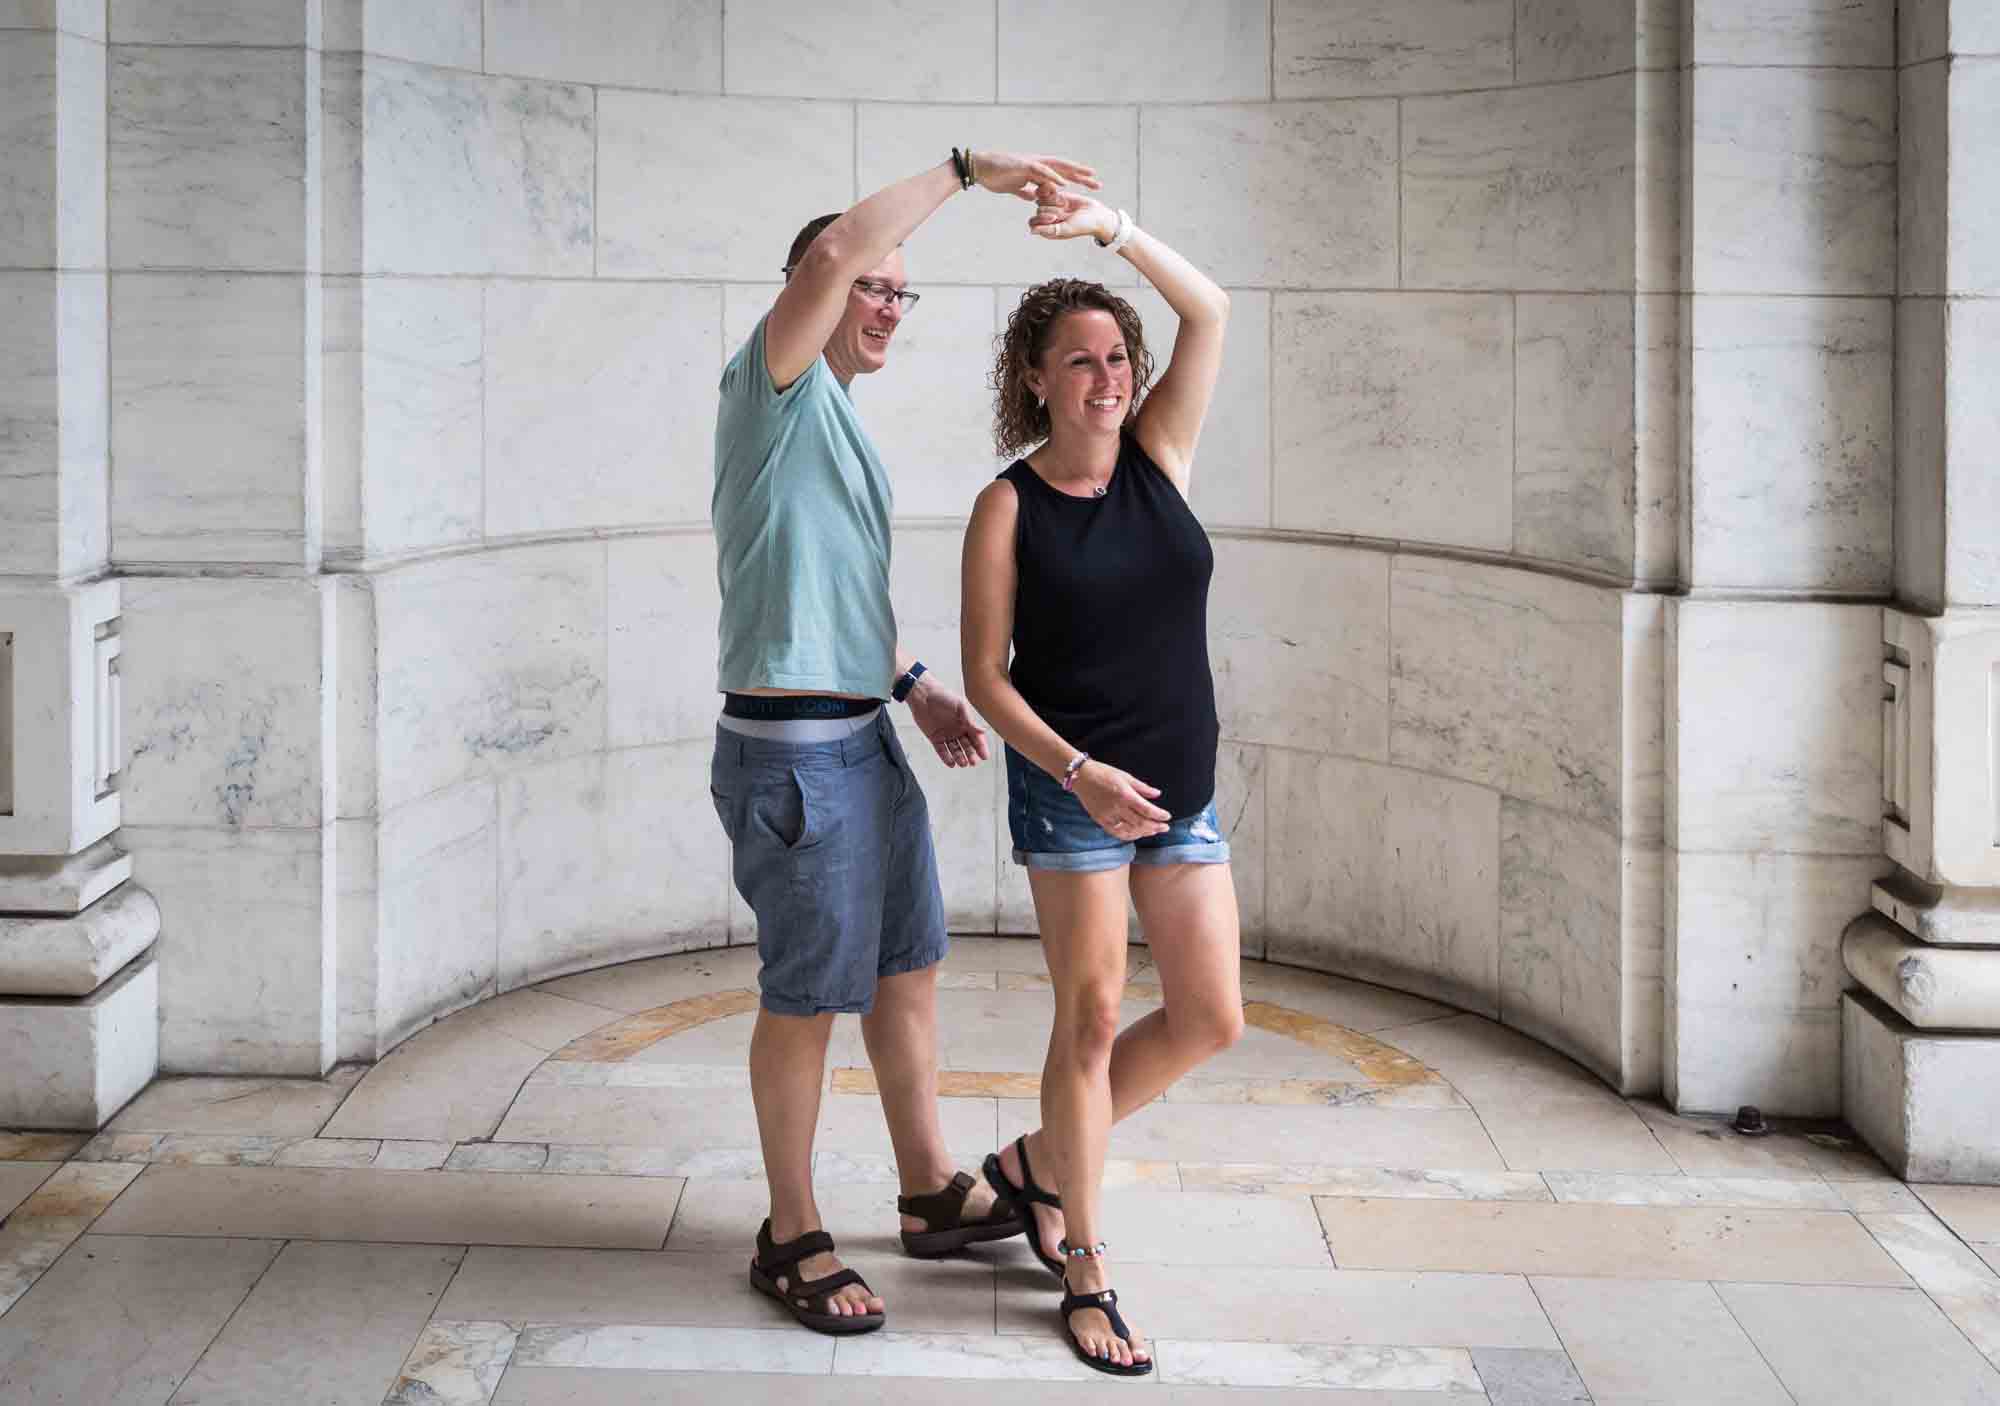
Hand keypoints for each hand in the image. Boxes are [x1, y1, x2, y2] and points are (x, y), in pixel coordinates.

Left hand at [907, 681, 989, 768]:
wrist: (923, 695)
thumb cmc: (943, 696)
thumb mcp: (960, 706)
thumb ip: (970, 720)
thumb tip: (982, 731)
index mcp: (966, 723)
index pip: (976, 738)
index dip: (981, 747)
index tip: (984, 756)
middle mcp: (957, 730)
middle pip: (967, 746)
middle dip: (971, 755)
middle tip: (973, 762)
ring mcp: (946, 735)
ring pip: (955, 750)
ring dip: (960, 758)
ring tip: (963, 763)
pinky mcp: (934, 738)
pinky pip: (942, 751)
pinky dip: (946, 758)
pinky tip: (951, 763)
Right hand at [971, 151, 1100, 202]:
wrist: (980, 169)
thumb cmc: (995, 176)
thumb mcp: (1014, 188)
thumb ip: (1025, 191)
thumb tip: (1033, 197)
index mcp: (1037, 170)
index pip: (1061, 174)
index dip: (1075, 179)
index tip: (1089, 185)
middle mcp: (1038, 164)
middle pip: (1065, 170)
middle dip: (1082, 177)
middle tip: (1098, 183)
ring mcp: (1032, 163)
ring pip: (1058, 167)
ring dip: (1074, 173)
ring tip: (1089, 178)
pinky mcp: (1024, 165)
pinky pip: (1042, 172)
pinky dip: (1054, 177)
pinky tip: (1065, 183)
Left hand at [1027, 186, 1116, 243]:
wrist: (1097, 215)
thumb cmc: (1082, 226)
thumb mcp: (1065, 229)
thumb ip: (1048, 230)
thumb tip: (1031, 231)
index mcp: (1047, 230)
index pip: (1033, 222)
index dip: (1041, 218)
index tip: (1054, 217)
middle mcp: (1047, 219)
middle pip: (1038, 210)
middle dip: (1050, 209)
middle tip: (1063, 211)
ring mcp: (1052, 207)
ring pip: (1042, 199)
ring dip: (1052, 201)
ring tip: (1064, 204)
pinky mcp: (1057, 196)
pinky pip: (1048, 191)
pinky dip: (1052, 191)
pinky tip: (1060, 194)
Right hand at [1072, 761, 1170, 839]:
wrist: (1082, 777)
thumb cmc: (1104, 773)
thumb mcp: (1126, 776)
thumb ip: (1142, 787)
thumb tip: (1157, 794)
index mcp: (1125, 794)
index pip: (1147, 809)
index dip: (1159, 815)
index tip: (1167, 816)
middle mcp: (1117, 807)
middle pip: (1141, 823)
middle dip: (1155, 826)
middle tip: (1165, 827)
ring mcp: (1108, 816)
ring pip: (1130, 830)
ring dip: (1144, 832)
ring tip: (1154, 831)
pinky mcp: (1101, 820)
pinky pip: (1117, 833)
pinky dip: (1129, 836)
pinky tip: (1137, 834)